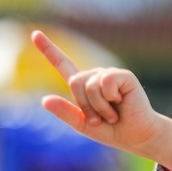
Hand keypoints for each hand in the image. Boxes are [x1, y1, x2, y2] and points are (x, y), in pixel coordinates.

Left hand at [31, 30, 171, 168]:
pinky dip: (109, 99)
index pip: (63, 65)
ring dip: (98, 107)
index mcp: (84, 87)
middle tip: (100, 118)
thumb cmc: (111, 131)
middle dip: (85, 105)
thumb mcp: (83, 125)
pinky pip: (105, 82)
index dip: (48, 50)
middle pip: (74, 82)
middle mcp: (95, 76)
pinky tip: (121, 104)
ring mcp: (109, 74)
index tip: (35, 35)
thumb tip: (45, 99)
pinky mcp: (123, 76)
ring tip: (112, 114)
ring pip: (89, 85)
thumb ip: (65, 112)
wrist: (136, 136)